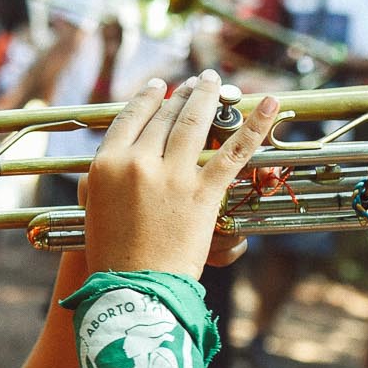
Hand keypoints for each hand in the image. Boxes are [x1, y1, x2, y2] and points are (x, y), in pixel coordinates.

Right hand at [81, 71, 279, 277]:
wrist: (132, 286)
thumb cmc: (111, 252)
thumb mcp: (96, 205)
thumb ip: (110, 175)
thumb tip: (127, 154)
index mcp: (106, 164)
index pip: (131, 117)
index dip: (149, 97)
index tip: (161, 87)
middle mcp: (137, 163)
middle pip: (164, 115)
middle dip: (184, 94)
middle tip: (197, 83)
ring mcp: (171, 176)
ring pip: (194, 122)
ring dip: (209, 96)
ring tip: (216, 82)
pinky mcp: (202, 193)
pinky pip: (233, 153)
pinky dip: (256, 126)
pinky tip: (270, 105)